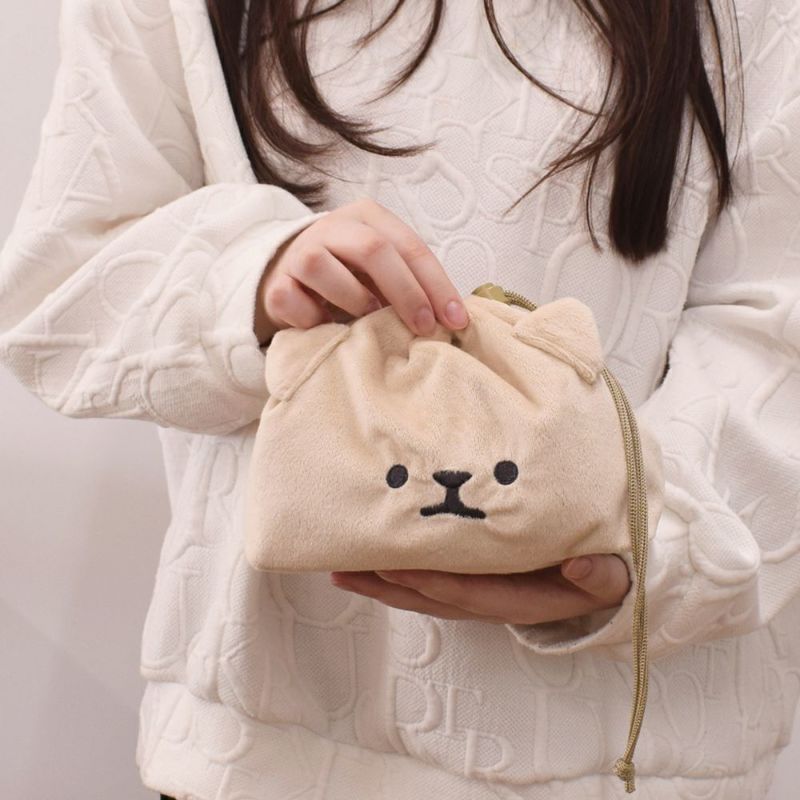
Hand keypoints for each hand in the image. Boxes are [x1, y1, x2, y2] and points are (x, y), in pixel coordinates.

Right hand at [254, 197, 468, 344]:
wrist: (290, 278)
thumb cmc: (349, 277)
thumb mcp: (383, 271)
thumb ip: (412, 283)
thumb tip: (452, 319)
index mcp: (367, 218)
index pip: (409, 246)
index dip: (437, 285)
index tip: (457, 321)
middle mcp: (331, 228)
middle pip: (373, 250)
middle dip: (406, 292)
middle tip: (424, 327)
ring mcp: (299, 254)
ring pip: (323, 268)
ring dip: (354, 301)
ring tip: (368, 322)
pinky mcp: (276, 284)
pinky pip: (293, 301)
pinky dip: (314, 320)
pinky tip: (327, 327)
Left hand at [329, 554, 630, 624]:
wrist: (593, 588)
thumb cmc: (597, 574)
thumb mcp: (609, 576)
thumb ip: (599, 576)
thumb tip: (582, 567)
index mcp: (519, 599)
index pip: (469, 592)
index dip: (433, 581)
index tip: (397, 564)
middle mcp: (487, 602)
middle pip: (430, 597)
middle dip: (388, 583)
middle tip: (347, 565)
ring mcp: (472, 596)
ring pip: (419, 595)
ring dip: (379, 584)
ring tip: (339, 570)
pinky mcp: (465, 584)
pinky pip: (422, 585)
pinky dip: (390, 578)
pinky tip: (360, 568)